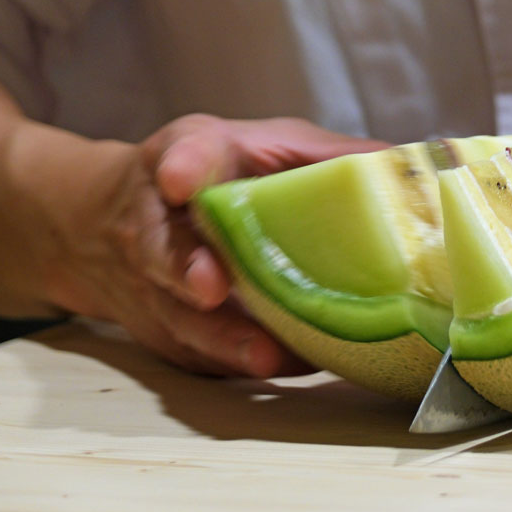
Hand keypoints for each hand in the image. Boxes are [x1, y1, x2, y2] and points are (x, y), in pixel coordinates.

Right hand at [33, 114, 388, 375]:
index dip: (182, 168)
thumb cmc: (214, 178)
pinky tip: (286, 366)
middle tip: (212, 286)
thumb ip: (322, 155)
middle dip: (187, 270)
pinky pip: (204, 355)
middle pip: (167, 251)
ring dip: (222, 339)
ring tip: (263, 354)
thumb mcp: (259, 145)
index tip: (181, 180)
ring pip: (183, 318)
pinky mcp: (169, 337)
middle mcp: (159, 228)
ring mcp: (156, 290)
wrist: (108, 226)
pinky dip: (240, 363)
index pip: (182, 156)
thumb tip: (402, 164)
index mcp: (188, 164)